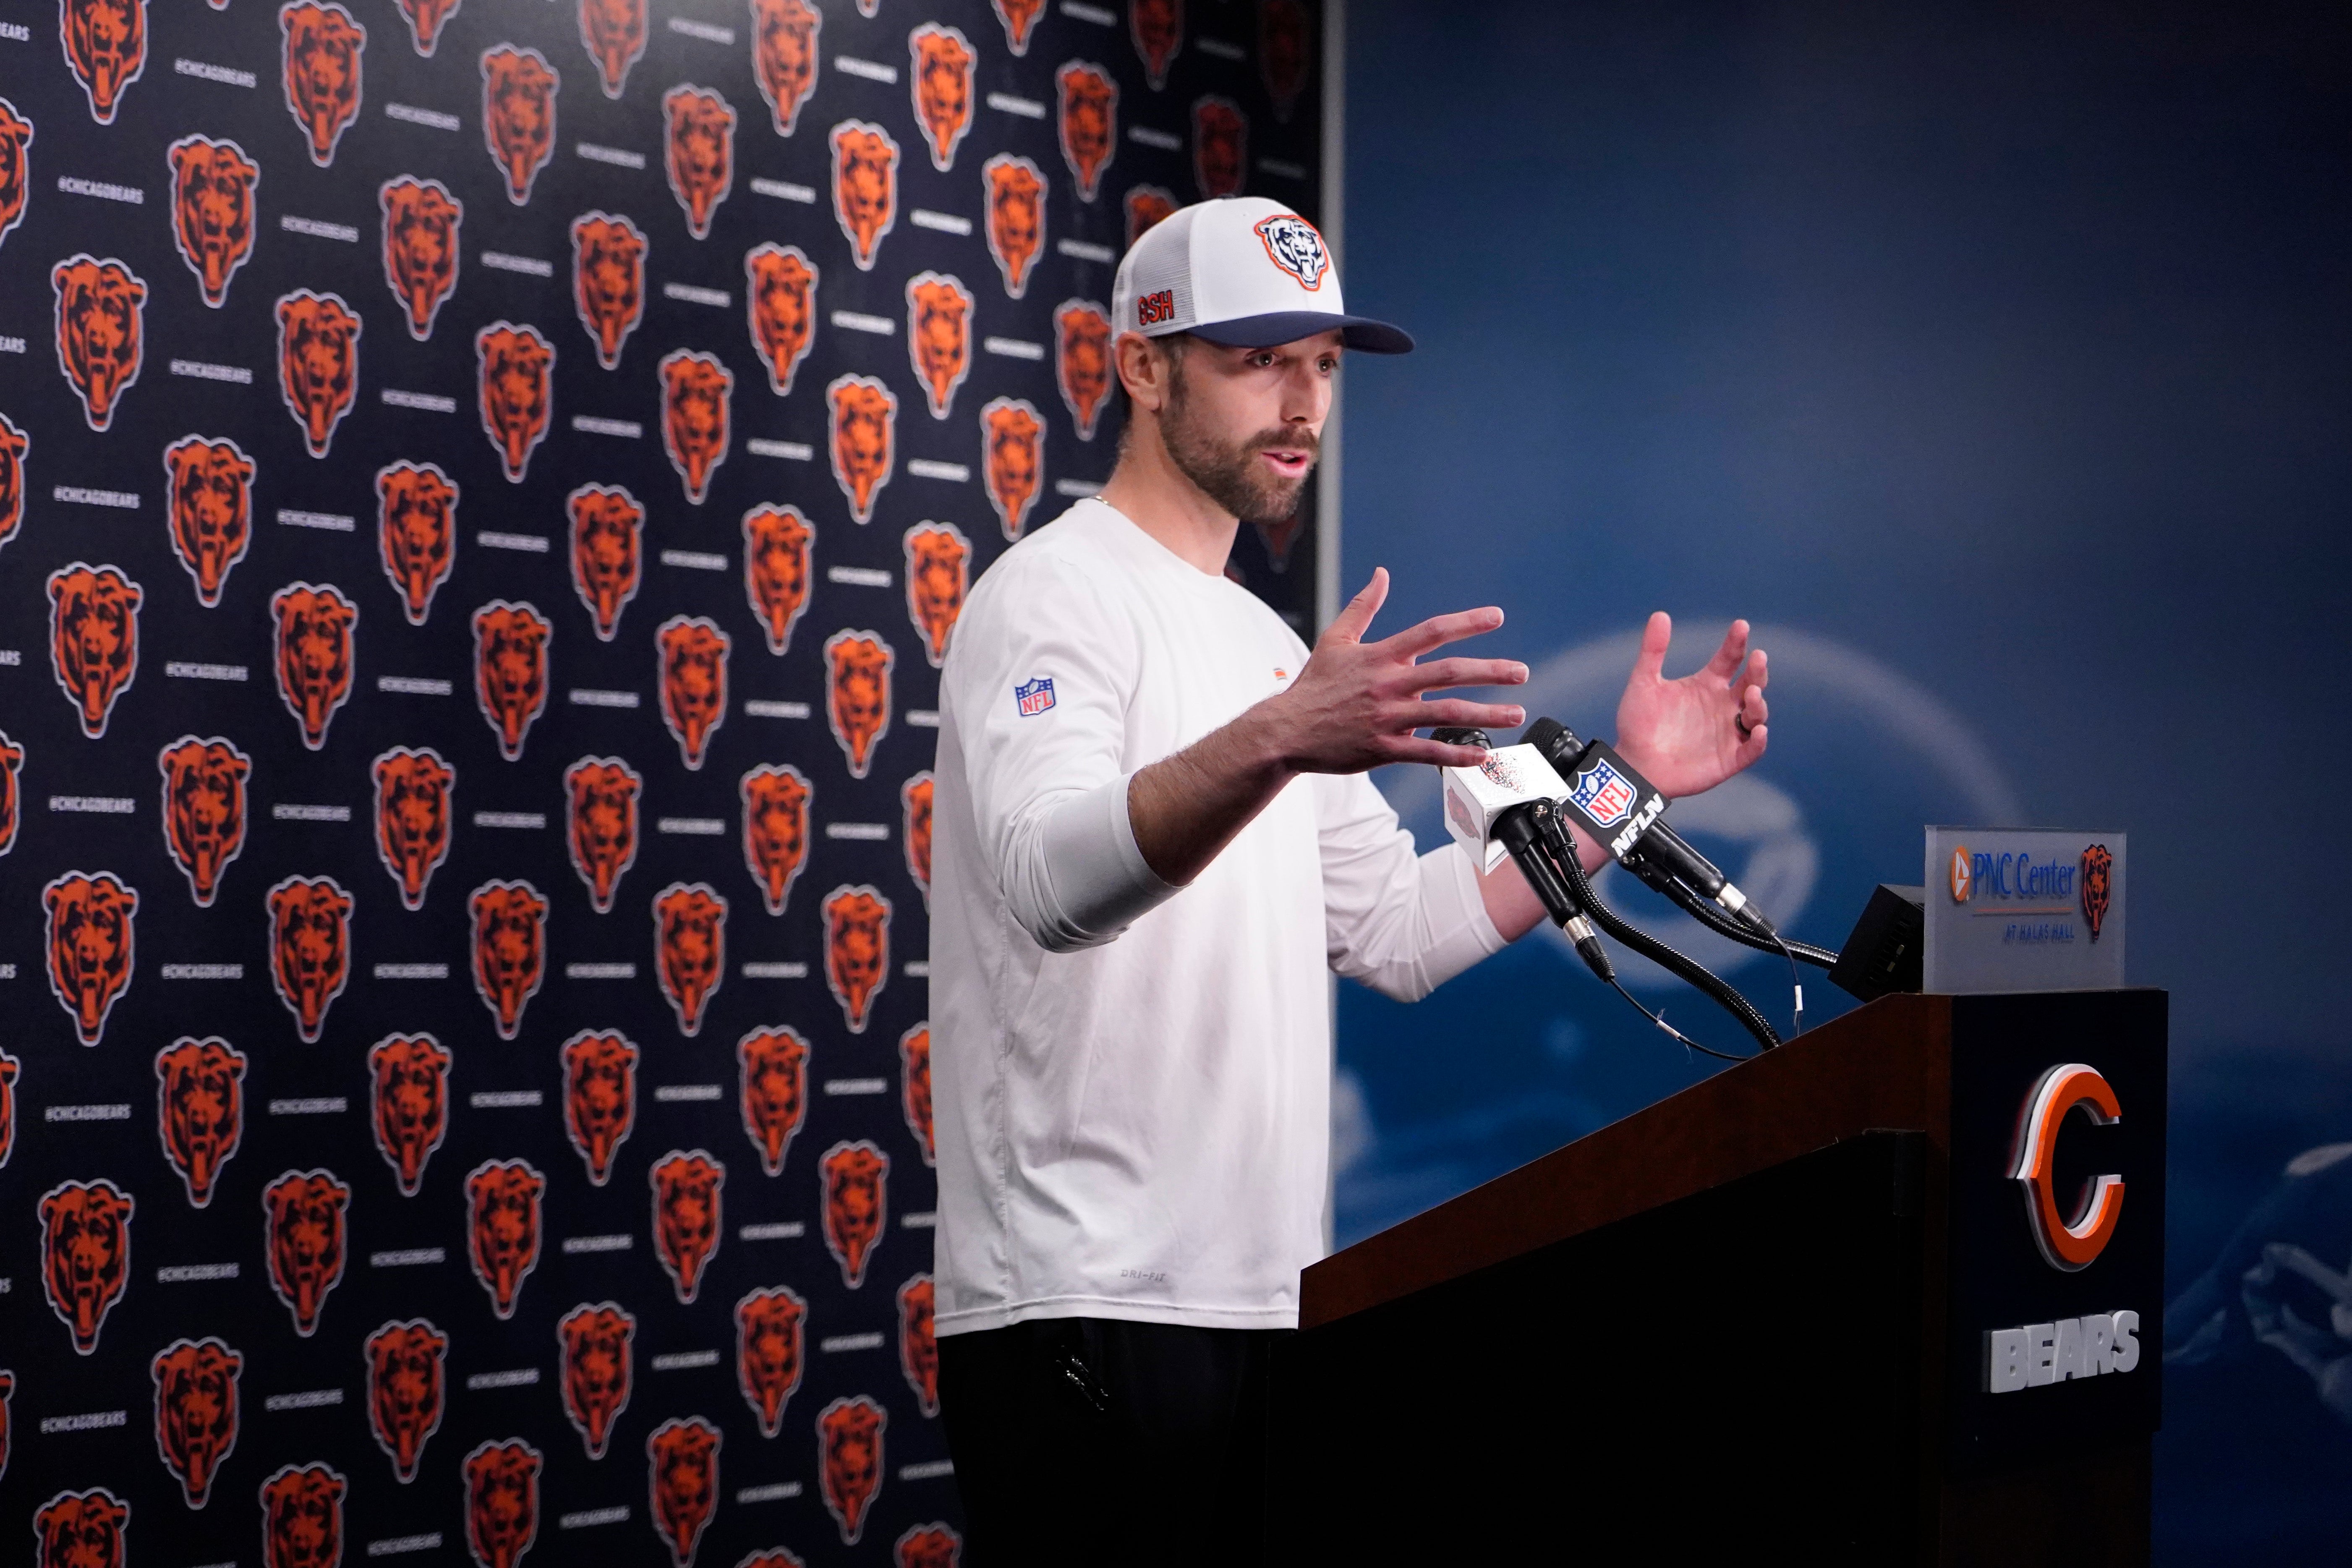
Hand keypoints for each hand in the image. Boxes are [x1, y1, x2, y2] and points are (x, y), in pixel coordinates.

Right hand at [1261, 568, 1526, 774]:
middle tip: (1521, 672)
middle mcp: (1388, 685)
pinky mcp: (1383, 749)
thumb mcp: (1336, 639)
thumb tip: (1381, 574)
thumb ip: (1363, 606)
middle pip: (1449, 673)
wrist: (1286, 730)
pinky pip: (1427, 752)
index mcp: (1380, 655)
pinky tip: (1482, 754)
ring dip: (1486, 714)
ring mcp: (1387, 718)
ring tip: (1515, 714)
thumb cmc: (1314, 685)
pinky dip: (1457, 754)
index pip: (1432, 632)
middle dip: (1491, 671)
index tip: (1496, 617)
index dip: (1467, 622)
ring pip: (1446, 714)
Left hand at [1613, 612, 1767, 797]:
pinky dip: (1758, 741)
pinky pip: (1751, 749)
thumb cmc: (1638, 724)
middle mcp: (1722, 705)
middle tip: (1757, 658)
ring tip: (1750, 693)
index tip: (1741, 626)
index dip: (1737, 643)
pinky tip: (1758, 730)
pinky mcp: (1729, 759)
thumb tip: (1660, 615)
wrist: (1632, 764)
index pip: (1730, 659)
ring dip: (1758, 703)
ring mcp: (1728, 732)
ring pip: (1755, 714)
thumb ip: (1653, 651)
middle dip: (1757, 671)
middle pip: (1750, 683)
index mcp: (1706, 684)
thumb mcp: (1644, 683)